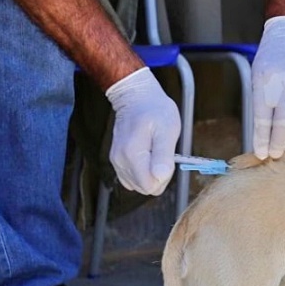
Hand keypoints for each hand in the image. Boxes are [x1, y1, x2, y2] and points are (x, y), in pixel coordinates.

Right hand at [105, 67, 180, 195]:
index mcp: (132, 155)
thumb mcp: (167, 130)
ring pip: (139, 184)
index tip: (167, 158)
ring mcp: (117, 162)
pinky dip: (143, 171)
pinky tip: (147, 155)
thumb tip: (160, 177)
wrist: (136, 97)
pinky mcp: (117, 161)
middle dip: (159, 176)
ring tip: (154, 151)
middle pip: (145, 187)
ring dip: (151, 173)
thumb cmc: (155, 110)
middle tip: (162, 152)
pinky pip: (133, 179)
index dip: (164, 177)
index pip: (150, 186)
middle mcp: (120, 161)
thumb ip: (163, 156)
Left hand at [251, 16, 284, 158]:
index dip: (262, 139)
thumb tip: (264, 134)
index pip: (263, 118)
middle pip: (284, 124)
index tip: (262, 153)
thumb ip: (261, 102)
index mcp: (266, 82)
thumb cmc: (272, 58)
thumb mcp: (258, 76)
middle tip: (274, 153)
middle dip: (278, 142)